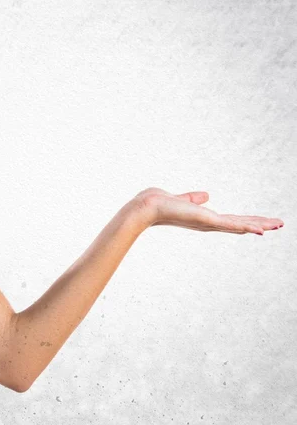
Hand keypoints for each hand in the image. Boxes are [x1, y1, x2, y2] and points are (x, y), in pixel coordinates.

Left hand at [134, 187, 283, 234]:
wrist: (146, 207)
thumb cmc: (157, 203)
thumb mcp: (181, 199)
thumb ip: (193, 198)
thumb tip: (206, 195)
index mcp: (203, 218)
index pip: (229, 220)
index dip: (246, 221)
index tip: (261, 223)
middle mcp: (207, 223)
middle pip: (239, 225)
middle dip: (259, 224)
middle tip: (279, 225)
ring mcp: (207, 223)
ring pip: (239, 226)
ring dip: (259, 225)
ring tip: (277, 225)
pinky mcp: (206, 220)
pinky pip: (230, 224)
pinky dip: (246, 227)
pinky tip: (260, 229)